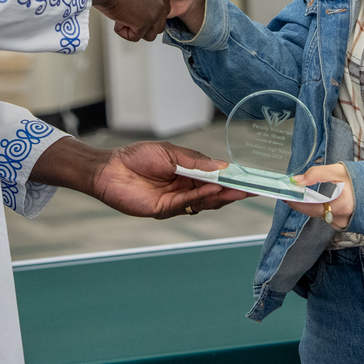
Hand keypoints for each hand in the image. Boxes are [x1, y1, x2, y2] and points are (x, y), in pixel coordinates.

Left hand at [29, 137, 250, 218]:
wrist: (110, 168)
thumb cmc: (137, 157)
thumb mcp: (170, 153)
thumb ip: (196, 161)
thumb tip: (224, 165)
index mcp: (189, 175)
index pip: (217, 179)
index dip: (234, 180)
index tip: (253, 179)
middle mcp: (185, 190)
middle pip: (215, 194)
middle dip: (234, 191)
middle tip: (254, 189)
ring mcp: (176, 202)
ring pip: (205, 201)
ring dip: (222, 196)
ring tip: (238, 189)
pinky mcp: (164, 210)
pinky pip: (186, 204)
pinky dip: (201, 196)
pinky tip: (213, 189)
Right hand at [84, 0, 168, 40]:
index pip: (158, 4)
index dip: (142, 7)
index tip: (127, 2)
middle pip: (157, 21)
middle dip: (140, 21)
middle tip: (122, 10)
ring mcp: (155, 11)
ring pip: (148, 33)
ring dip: (133, 28)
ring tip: (119, 15)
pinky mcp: (145, 23)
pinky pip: (134, 37)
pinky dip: (122, 31)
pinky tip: (116, 19)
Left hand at [288, 163, 355, 229]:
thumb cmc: (359, 179)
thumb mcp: (338, 171)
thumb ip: (316, 174)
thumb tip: (297, 180)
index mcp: (341, 206)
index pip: (311, 208)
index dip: (296, 203)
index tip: (285, 197)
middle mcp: (341, 219)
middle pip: (314, 212)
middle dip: (303, 202)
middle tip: (293, 193)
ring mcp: (342, 224)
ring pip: (320, 214)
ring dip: (314, 205)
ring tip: (309, 194)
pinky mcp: (343, 224)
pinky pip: (327, 216)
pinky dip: (323, 208)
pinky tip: (325, 200)